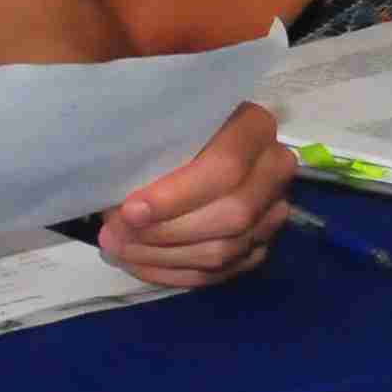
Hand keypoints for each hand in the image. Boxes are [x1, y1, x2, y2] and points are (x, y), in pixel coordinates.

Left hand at [97, 103, 295, 289]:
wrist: (192, 142)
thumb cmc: (167, 125)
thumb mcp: (160, 119)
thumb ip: (148, 146)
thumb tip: (119, 199)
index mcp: (254, 126)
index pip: (227, 167)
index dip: (177, 196)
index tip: (130, 210)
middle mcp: (275, 168)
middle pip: (232, 215)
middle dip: (167, 232)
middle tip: (117, 233)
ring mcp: (272, 210)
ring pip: (226, 249)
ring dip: (165, 257)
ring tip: (119, 249)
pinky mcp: (259, 243)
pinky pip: (221, 271)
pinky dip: (175, 273)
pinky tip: (140, 263)